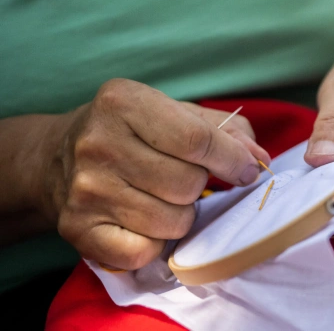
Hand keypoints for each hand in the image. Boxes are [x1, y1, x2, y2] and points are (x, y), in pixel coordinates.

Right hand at [47, 79, 269, 269]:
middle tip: (186, 180)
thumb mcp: (175, 113)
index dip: (233, 160)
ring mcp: (85, 189)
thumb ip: (226, 131)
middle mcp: (99, 143)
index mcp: (124, 102)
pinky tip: (144, 221)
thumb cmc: (132, 132)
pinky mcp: (78, 229)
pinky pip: (144, 251)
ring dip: (181, 216)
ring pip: (172, 222)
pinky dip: (155, 243)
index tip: (246, 171)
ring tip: (163, 198)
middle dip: (200, 186)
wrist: (54, 158)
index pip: (198, 140)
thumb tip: (258, 160)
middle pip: (188, 184)